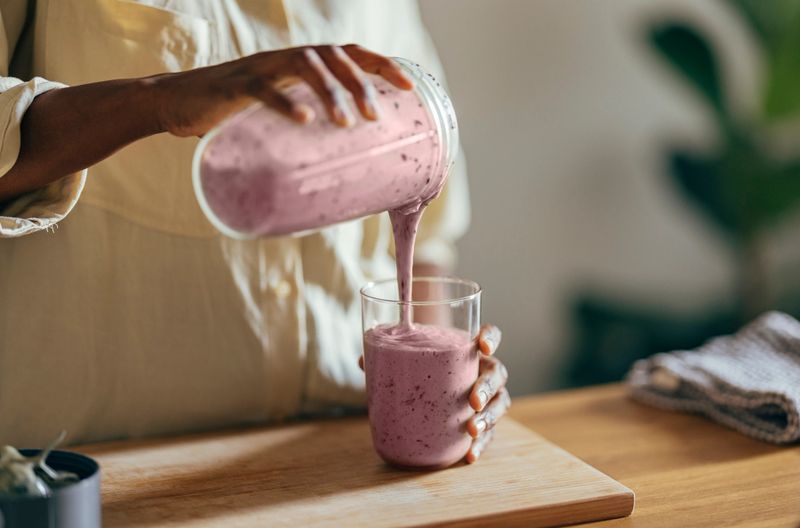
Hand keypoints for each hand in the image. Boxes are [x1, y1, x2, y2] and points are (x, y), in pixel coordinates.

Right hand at [149, 44, 413, 136]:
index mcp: (301, 64)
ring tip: (347, 124)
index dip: (382, 65)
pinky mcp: (235, 85)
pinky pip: (264, 88)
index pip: (350, 53)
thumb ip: (307, 127)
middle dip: (361, 85)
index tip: (409, 87)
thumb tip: (344, 163)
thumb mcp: (280, 116)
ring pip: (305, 66)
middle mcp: (286, 58)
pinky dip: (286, 102)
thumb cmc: (235, 115)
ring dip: (331, 93)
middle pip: (334, 56)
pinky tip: (305, 120)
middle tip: (375, 119)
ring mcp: (260, 67)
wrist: (177, 104)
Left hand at [357, 324, 509, 463]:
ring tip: (473, 429)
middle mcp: (482, 370)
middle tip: (473, 401)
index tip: (481, 346)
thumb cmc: (421, 368)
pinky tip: (470, 455)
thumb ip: (388, 357)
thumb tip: (363, 361)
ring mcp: (486, 397)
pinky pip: (490, 433)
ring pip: (500, 403)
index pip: (490, 335)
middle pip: (497, 373)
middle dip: (488, 387)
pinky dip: (482, 444)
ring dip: (490, 417)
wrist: (427, 390)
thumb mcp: (406, 359)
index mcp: (468, 349)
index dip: (490, 337)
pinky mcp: (483, 421)